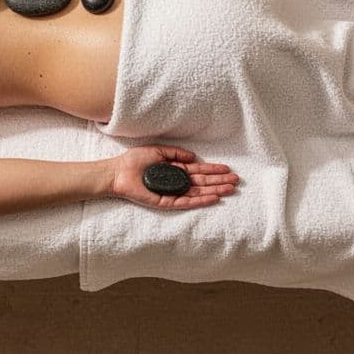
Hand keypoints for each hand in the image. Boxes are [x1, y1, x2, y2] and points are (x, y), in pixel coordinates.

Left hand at [109, 145, 238, 209]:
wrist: (118, 172)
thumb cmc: (135, 160)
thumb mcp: (158, 150)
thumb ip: (176, 154)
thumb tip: (194, 157)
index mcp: (175, 170)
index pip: (198, 172)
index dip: (213, 171)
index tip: (227, 170)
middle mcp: (176, 183)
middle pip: (202, 183)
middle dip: (219, 182)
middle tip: (236, 181)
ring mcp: (172, 193)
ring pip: (198, 194)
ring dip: (214, 191)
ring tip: (230, 189)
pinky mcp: (165, 202)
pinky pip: (185, 203)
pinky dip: (199, 201)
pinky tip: (212, 198)